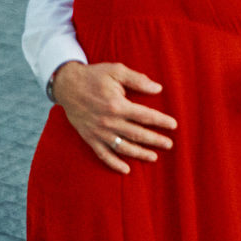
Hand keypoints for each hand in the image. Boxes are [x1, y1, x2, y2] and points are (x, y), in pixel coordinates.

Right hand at [52, 61, 176, 174]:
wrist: (67, 85)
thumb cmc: (94, 76)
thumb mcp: (116, 70)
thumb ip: (137, 79)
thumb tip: (158, 88)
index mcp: (117, 104)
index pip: (145, 116)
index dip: (161, 121)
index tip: (173, 125)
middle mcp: (109, 121)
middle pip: (137, 134)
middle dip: (155, 140)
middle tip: (170, 144)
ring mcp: (99, 132)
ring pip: (123, 147)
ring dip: (139, 153)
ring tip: (154, 157)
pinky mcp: (90, 138)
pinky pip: (103, 154)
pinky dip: (114, 164)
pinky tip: (126, 169)